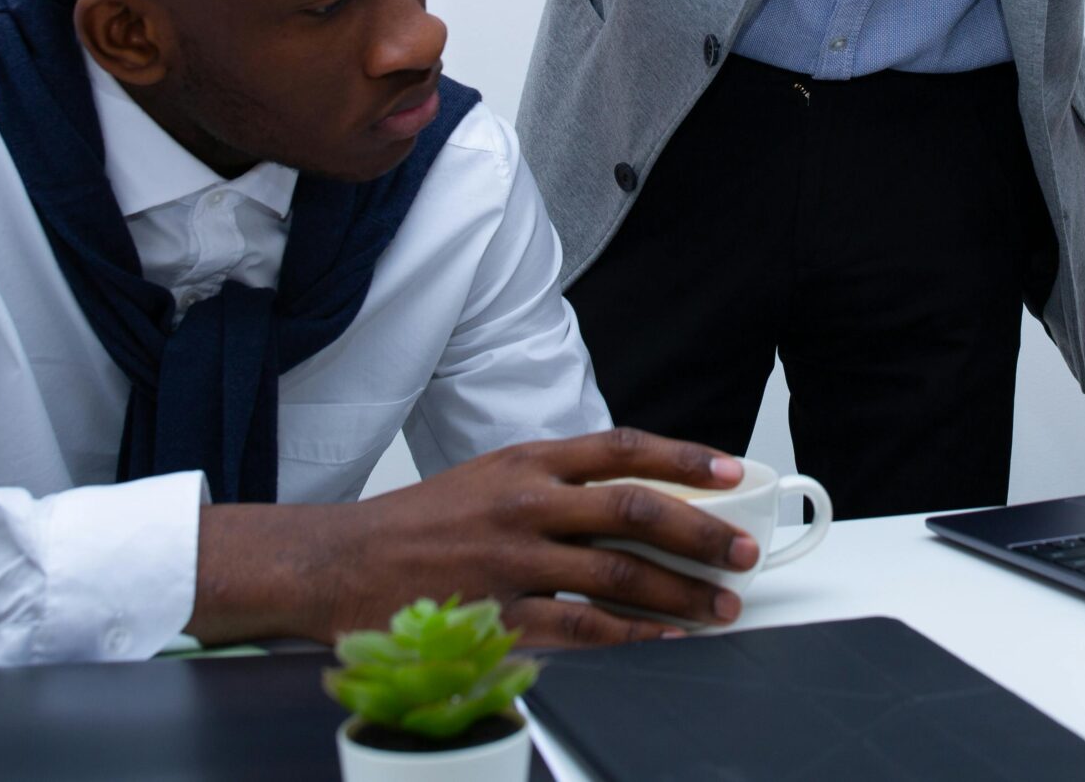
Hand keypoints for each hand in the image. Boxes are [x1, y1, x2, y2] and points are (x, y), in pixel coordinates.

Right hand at [188, 429, 757, 649]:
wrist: (342, 561)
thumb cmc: (420, 521)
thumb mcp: (491, 476)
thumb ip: (556, 482)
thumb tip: (634, 497)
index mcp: (527, 460)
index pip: (622, 447)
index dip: (684, 457)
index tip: (732, 471)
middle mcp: (526, 502)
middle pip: (635, 511)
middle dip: (701, 532)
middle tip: (742, 551)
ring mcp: (513, 560)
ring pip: (618, 574)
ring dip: (680, 591)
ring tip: (719, 605)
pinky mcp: (499, 613)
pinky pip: (582, 627)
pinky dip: (631, 633)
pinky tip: (662, 636)